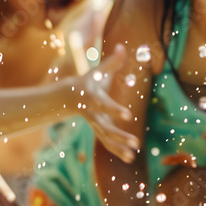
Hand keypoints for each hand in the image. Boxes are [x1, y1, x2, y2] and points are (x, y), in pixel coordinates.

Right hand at [78, 44, 138, 162]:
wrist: (68, 97)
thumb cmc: (88, 81)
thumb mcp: (98, 70)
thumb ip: (112, 61)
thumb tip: (122, 46)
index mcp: (93, 99)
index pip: (104, 105)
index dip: (115, 110)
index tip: (128, 115)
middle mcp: (93, 115)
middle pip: (106, 128)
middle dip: (120, 136)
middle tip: (136, 142)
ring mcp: (94, 124)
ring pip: (106, 139)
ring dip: (120, 147)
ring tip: (134, 155)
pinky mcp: (98, 130)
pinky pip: (107, 143)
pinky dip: (118, 150)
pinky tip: (131, 158)